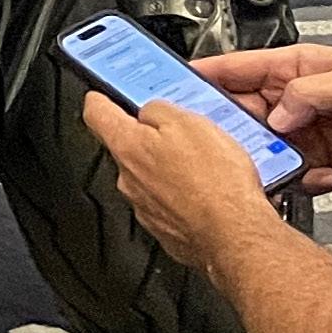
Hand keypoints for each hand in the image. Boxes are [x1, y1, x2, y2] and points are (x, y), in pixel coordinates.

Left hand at [83, 92, 276, 269]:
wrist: (235, 235)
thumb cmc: (215, 182)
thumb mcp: (189, 122)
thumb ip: (159, 110)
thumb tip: (149, 112)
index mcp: (129, 147)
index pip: (96, 115)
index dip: (100, 101)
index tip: (101, 97)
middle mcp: (128, 181)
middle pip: (125, 148)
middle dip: (147, 140)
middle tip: (177, 134)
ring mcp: (145, 208)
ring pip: (147, 178)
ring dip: (167, 169)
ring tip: (201, 166)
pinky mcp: (164, 230)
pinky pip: (166, 203)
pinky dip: (180, 196)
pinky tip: (205, 192)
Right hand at [194, 46, 331, 193]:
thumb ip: (309, 94)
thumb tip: (275, 112)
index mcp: (298, 70)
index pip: (241, 67)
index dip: (208, 74)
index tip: (178, 84)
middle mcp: (297, 101)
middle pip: (244, 112)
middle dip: (232, 129)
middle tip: (224, 143)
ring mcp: (305, 132)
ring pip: (263, 147)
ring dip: (266, 160)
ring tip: (273, 167)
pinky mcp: (318, 163)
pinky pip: (290, 173)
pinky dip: (298, 180)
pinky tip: (318, 178)